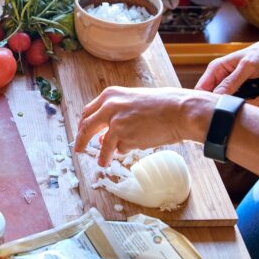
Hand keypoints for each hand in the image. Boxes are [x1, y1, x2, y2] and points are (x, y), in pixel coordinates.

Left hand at [74, 87, 214, 165]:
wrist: (179, 111)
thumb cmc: (163, 105)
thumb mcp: (133, 101)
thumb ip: (117, 114)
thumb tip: (106, 133)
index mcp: (110, 95)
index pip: (88, 111)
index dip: (84, 124)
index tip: (82, 132)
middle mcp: (108, 107)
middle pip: (86, 126)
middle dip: (81, 140)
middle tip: (78, 149)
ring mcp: (115, 122)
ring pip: (101, 143)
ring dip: (101, 155)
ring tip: (102, 163)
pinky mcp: (124, 137)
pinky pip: (119, 149)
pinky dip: (124, 150)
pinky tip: (134, 147)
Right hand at [194, 40, 258, 107]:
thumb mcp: (246, 67)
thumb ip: (231, 82)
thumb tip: (217, 96)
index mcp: (216, 69)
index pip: (202, 89)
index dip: (208, 101)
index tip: (223, 106)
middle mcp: (222, 79)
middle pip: (220, 100)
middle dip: (238, 103)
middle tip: (255, 100)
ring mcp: (233, 87)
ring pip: (235, 104)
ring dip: (254, 102)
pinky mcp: (244, 92)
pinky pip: (247, 104)